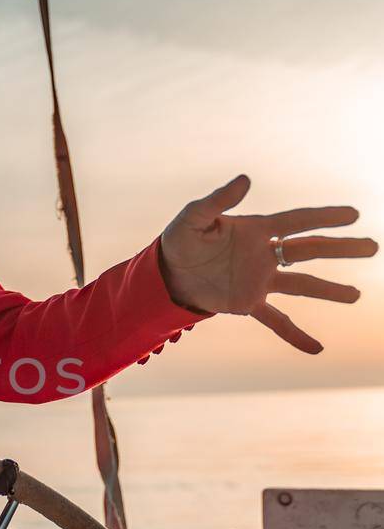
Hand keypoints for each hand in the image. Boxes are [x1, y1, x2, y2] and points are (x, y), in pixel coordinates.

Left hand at [159, 174, 377, 353]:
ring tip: (356, 296)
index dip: (325, 217)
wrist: (166, 274)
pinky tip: (316, 349)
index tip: (353, 214)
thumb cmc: (180, 239)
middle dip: (341, 248)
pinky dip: (295, 335)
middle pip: (310, 251)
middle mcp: (264, 255)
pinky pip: (276, 321)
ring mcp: (259, 281)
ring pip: (301, 284)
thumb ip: (219, 199)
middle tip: (372, 247)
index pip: (297, 222)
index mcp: (256, 230)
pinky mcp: (248, 304)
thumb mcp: (194, 216)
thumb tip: (246, 179)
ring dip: (329, 290)